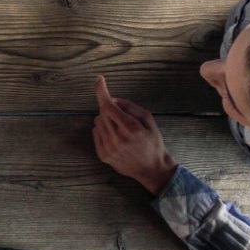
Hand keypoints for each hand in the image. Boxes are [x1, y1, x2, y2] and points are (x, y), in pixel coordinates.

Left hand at [93, 76, 177, 194]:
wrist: (152, 169)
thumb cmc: (153, 143)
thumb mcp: (149, 121)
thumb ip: (131, 107)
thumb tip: (113, 99)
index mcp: (131, 129)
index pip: (109, 106)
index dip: (102, 91)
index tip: (99, 79)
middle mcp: (118, 139)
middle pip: (103, 112)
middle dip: (111, 109)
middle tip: (123, 117)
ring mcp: (108, 148)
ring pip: (98, 121)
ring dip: (107, 120)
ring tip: (121, 130)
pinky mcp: (102, 155)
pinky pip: (96, 133)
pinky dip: (104, 131)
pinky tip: (116, 138)